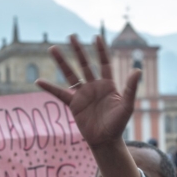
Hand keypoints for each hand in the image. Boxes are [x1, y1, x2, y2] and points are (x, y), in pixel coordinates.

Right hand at [36, 34, 140, 148]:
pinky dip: (49, 88)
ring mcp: (82, 95)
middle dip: (78, 50)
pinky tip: (38, 81)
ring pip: (70, 74)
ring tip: (52, 48)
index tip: (96, 37)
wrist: (105, 140)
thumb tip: (137, 70)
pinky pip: (59, 94)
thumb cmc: (118, 124)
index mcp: (108, 84)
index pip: (104, 63)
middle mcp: (94, 86)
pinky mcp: (74, 104)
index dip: (100, 50)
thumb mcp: (127, 106)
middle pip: (84, 64)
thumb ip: (131, 88)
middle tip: (71, 36)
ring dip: (62, 62)